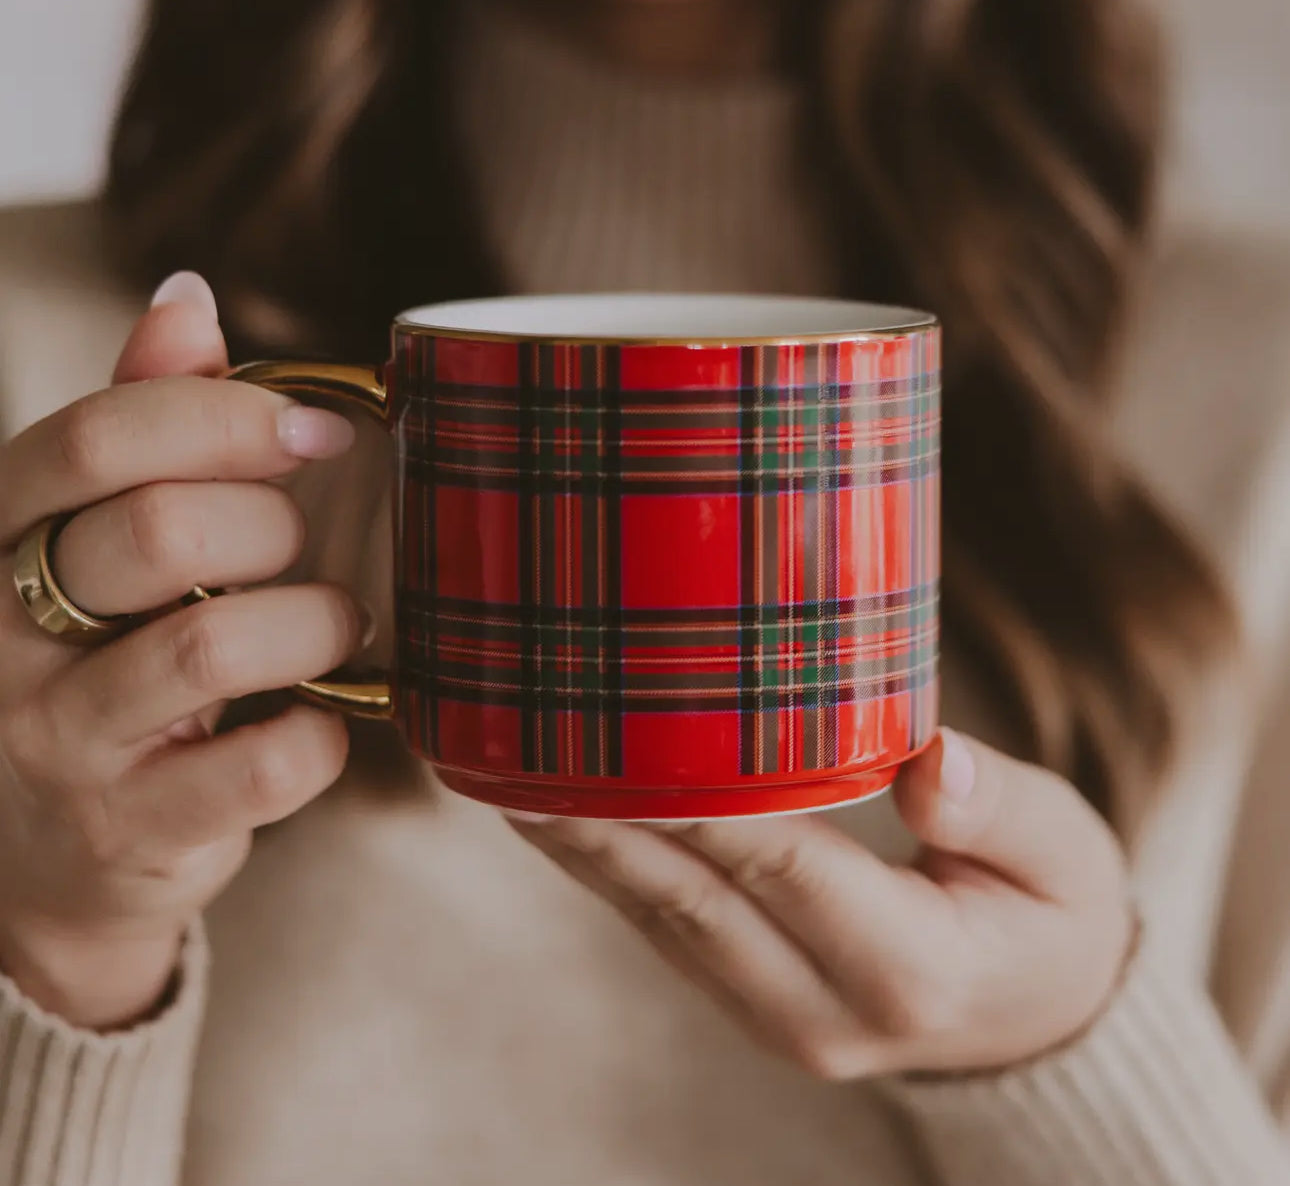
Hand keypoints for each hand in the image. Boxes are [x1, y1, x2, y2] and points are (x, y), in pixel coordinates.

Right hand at [0, 274, 361, 1028]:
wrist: (42, 855)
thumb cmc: (88, 662)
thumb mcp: (87, 535)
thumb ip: (137, 421)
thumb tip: (187, 297)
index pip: (97, 435)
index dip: (228, 415)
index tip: (321, 430)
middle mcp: (7, 631)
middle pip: (158, 530)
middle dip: (272, 526)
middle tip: (302, 548)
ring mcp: (60, 739)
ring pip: (211, 644)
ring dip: (312, 623)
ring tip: (332, 626)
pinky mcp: (130, 829)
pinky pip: (259, 767)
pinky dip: (321, 736)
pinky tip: (320, 722)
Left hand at [509, 729, 1134, 1078]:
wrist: (1044, 1022)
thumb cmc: (1054, 917)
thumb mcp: (1066, 855)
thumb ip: (999, 810)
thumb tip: (929, 759)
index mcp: (911, 970)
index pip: (781, 864)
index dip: (695, 800)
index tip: (615, 740)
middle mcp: (829, 1013)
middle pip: (693, 903)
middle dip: (601, 829)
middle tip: (517, 760)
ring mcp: (784, 1022)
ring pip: (666, 924)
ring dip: (591, 852)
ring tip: (517, 779)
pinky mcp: (758, 1008)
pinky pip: (674, 936)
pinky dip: (620, 875)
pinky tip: (575, 823)